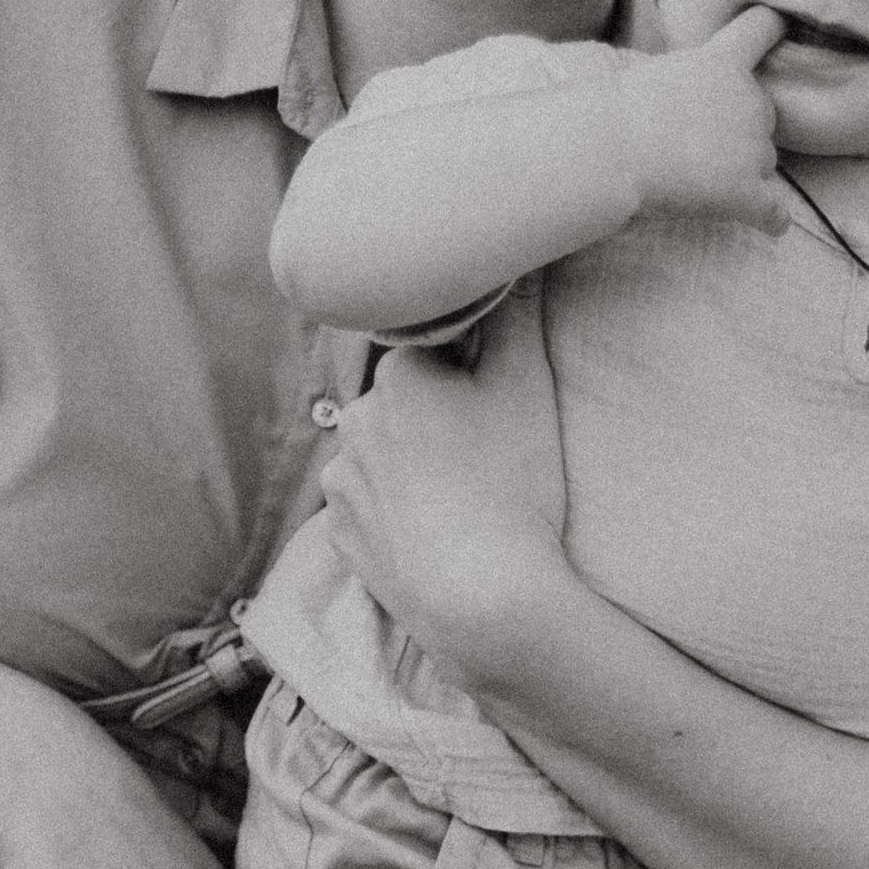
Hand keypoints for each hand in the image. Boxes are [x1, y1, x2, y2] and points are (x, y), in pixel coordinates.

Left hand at [318, 296, 566, 680]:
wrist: (483, 599)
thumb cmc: (512, 485)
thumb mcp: (528, 388)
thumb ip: (519, 318)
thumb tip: (515, 270)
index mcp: (397, 375)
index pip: (437, 354)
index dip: (474, 379)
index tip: (498, 411)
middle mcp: (355, 421)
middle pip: (407, 405)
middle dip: (439, 420)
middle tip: (488, 459)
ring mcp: (341, 482)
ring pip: (385, 455)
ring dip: (414, 466)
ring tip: (463, 500)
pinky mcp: (340, 535)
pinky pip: (369, 506)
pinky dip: (396, 512)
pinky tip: (435, 529)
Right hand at [622, 5, 788, 231]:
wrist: (607, 149)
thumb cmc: (611, 113)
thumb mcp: (651, 76)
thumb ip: (687, 82)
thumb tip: (686, 105)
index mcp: (721, 62)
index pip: (764, 26)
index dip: (773, 31)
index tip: (778, 32)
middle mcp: (748, 97)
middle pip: (764, 115)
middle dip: (741, 131)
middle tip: (697, 146)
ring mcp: (753, 146)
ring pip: (765, 164)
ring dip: (743, 173)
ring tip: (698, 181)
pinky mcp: (746, 190)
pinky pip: (774, 212)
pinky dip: (770, 219)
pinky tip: (766, 224)